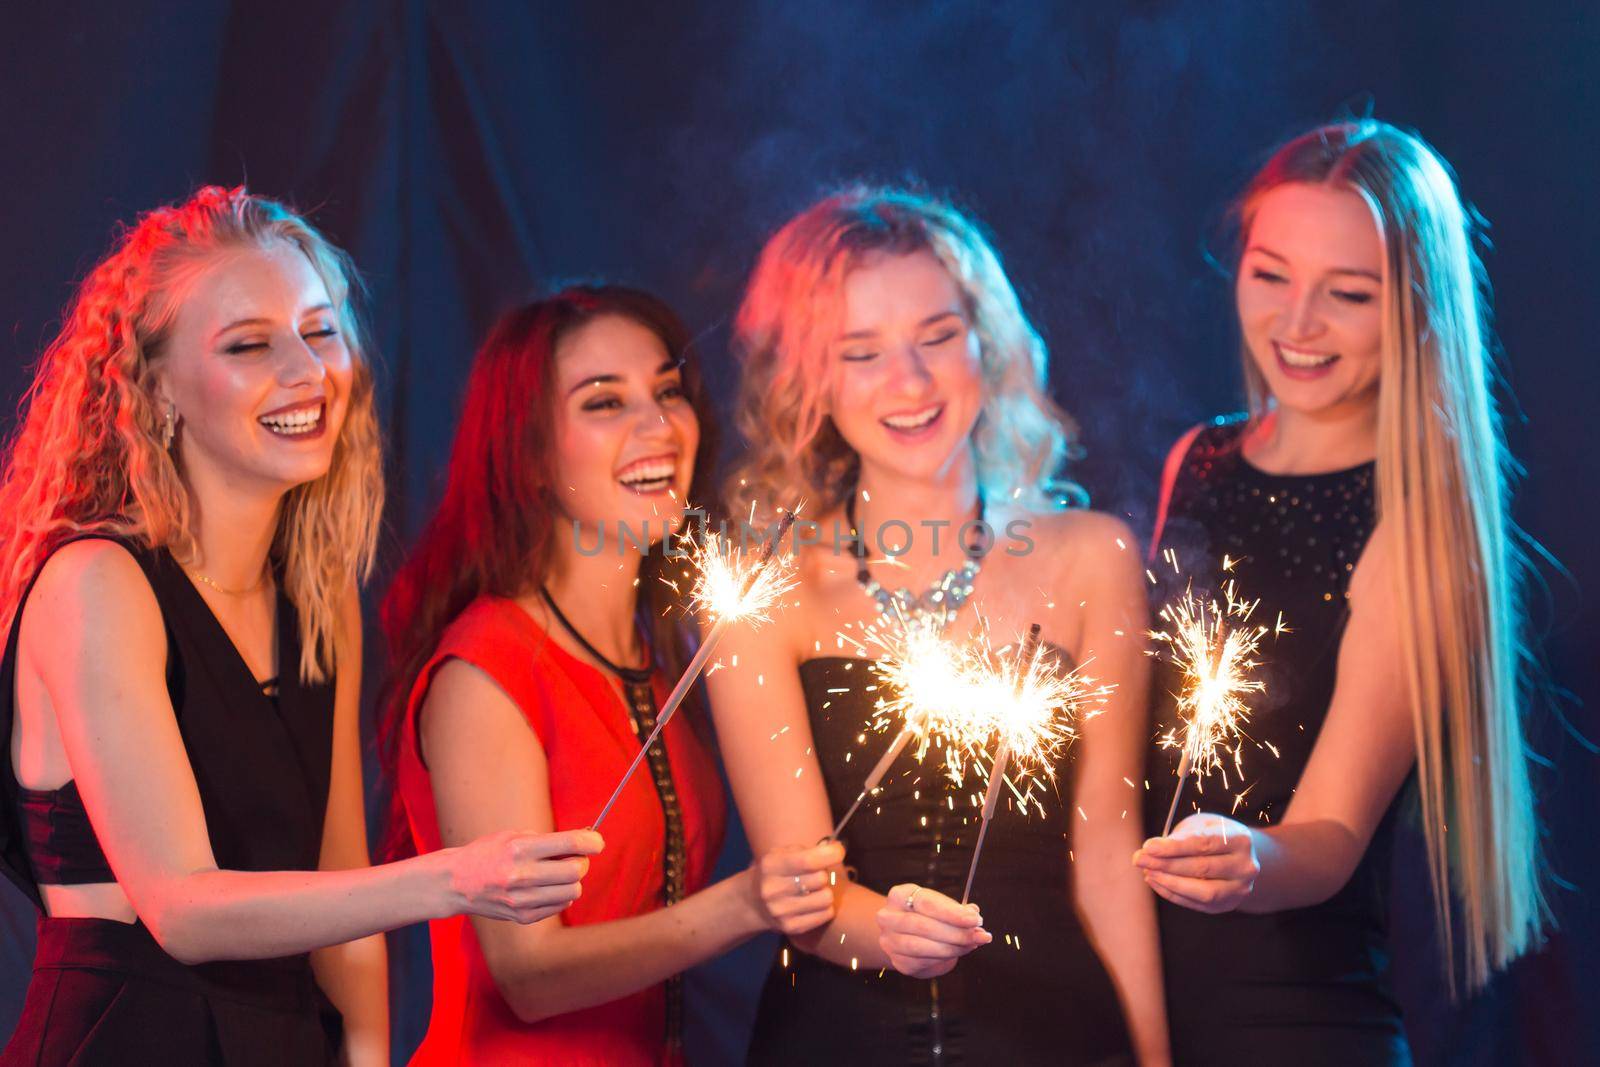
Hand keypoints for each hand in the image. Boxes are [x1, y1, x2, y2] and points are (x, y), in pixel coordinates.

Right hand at [446, 828, 603, 922]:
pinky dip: (561, 896)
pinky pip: (560, 906)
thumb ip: (547, 840)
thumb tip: (584, 843)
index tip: (597, 842)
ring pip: (572, 891)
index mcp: (520, 848)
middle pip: (576, 870)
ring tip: (558, 874)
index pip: (570, 844)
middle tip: (574, 858)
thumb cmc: (488, 853)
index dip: (592, 842)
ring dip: (572, 881)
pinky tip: (547, 888)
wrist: (456, 883)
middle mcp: (522, 875)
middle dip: (581, 862)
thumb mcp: (513, 836)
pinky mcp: (522, 917)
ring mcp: (522, 899)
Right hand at [748, 841, 843, 935]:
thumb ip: (807, 851)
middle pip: (821, 879)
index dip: (830, 854)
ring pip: (826, 898)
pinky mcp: (791, 927)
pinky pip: (826, 914)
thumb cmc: (776, 872)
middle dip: (823, 873)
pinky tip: (813, 903)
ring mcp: (781, 911)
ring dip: (825, 891)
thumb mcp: (782, 854)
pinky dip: (825, 907)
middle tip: (816, 874)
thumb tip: (835, 850)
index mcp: (771, 865)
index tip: (838, 851)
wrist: (753, 903)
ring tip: (815, 890)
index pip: (808, 861)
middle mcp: (773, 889)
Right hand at [875, 883, 990, 978]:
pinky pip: (924, 962)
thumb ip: (957, 909)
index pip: (926, 903)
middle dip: (957, 932)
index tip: (975, 919)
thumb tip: (974, 914)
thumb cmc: (926, 916)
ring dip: (953, 947)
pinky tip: (957, 952)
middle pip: (924, 926)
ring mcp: (890, 941)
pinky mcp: (898, 961)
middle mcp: (888, 917)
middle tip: (980, 935)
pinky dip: (945, 958)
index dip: (952, 912)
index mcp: (899, 895)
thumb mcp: (940, 906)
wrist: (902, 935)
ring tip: (972, 944)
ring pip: (923, 947)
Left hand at [1133, 812, 1258, 913]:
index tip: (1148, 846)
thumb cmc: (1214, 836)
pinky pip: (1197, 903)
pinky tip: (1156, 881)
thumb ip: (1180, 836)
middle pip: (1201, 868)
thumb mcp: (1201, 825)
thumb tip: (1151, 850)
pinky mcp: (1227, 904)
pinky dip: (1172, 893)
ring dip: (1169, 882)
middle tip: (1139, 858)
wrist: (1238, 856)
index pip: (1204, 844)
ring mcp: (1239, 889)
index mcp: (1240, 840)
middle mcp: (1245, 867)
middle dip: (1166, 864)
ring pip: (1202, 891)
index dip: (1174, 846)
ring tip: (1147, 872)